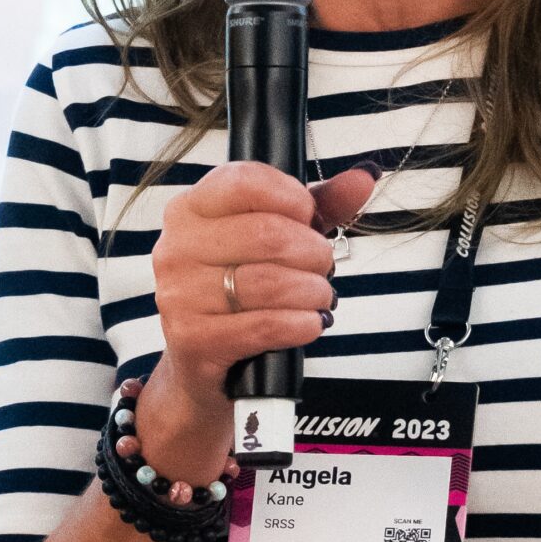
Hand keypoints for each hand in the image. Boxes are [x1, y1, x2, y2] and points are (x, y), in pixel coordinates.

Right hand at [138, 164, 374, 483]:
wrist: (206, 363)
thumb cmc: (239, 292)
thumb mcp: (277, 239)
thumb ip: (320, 205)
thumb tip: (363, 178)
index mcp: (191, 209)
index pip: (244, 181)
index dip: (292, 198)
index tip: (308, 218)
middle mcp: (177, 248)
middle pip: (267, 234)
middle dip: (313, 253)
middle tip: (322, 267)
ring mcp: (180, 295)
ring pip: (269, 283)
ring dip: (312, 292)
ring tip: (318, 297)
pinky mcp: (193, 339)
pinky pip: (263, 326)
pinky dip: (300, 325)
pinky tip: (309, 323)